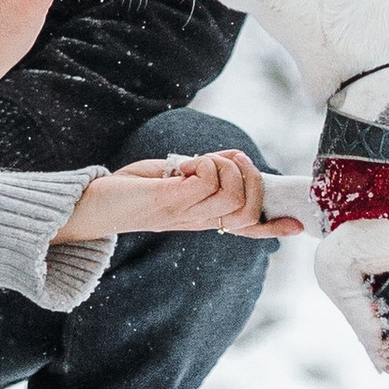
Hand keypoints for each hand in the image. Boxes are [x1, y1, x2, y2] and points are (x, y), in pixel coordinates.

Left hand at [55, 153, 304, 245]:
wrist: (90, 207)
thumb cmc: (128, 191)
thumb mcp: (171, 179)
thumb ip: (200, 173)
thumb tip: (229, 159)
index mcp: (201, 218)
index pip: (244, 228)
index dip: (272, 226)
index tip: (298, 224)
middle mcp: (197, 221)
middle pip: (247, 209)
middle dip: (250, 177)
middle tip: (227, 159)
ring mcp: (184, 213)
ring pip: (232, 195)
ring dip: (225, 167)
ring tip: (200, 161)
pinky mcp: (168, 201)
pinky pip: (206, 181)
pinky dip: (205, 163)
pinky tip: (184, 164)